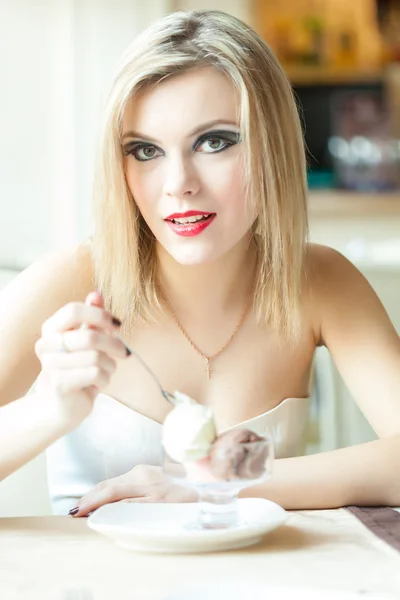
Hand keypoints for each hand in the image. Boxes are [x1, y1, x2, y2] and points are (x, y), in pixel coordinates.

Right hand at [34, 291, 128, 427]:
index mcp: (50, 328)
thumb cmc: (77, 367)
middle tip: (123, 352)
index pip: (73, 310)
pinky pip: (95, 374)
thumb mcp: (85, 339)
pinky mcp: (60, 384)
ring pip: (96, 357)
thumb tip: (96, 293)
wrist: (63, 404)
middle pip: (90, 336)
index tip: (117, 324)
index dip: (99, 315)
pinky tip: (99, 383)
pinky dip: (105, 379)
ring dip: (110, 365)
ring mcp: (50, 365)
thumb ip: (90, 318)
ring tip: (106, 370)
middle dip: (114, 344)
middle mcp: (45, 344)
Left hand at [69, 465, 197, 516]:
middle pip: (110, 487)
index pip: (112, 482)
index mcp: (144, 471)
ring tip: (84, 514)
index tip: (80, 503)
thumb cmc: (179, 492)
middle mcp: (146, 477)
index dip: (93, 493)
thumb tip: (111, 502)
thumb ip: (137, 489)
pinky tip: (106, 516)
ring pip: (117, 497)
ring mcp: (152, 490)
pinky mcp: (159, 502)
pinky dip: (115, 511)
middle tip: (75, 510)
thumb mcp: (156, 484)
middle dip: (90, 499)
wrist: (207, 494)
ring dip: (98, 506)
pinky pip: (132, 506)